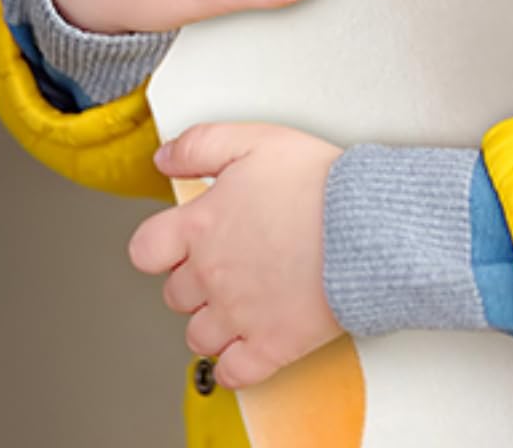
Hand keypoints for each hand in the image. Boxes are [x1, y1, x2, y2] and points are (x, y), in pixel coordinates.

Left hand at [129, 123, 342, 389]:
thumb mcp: (255, 140)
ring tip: (245, 299)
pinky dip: (236, 363)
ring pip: (199, 336)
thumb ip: (200, 145)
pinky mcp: (270, 346)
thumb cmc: (318, 182)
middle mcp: (211, 276)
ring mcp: (239, 316)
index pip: (145, 250)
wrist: (367, 224)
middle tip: (232, 261)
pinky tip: (253, 340)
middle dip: (197, 280)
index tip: (184, 241)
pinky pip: (233, 372)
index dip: (162, 246)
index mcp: (201, 226)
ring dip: (214, 322)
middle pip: (176, 294)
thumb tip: (163, 159)